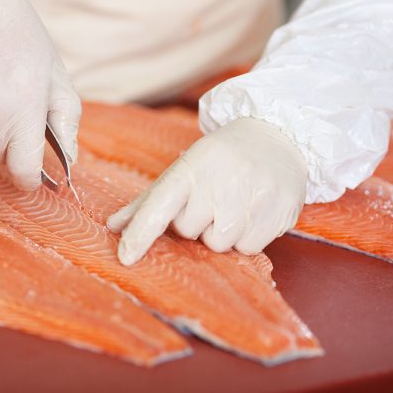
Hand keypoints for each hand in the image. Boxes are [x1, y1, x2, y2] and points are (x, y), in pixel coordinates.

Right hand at [0, 0, 80, 189]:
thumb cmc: (18, 33)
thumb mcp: (55, 72)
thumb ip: (67, 118)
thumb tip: (71, 158)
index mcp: (26, 110)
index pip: (24, 170)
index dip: (29, 179)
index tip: (32, 178)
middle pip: (0, 155)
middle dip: (9, 140)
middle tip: (12, 103)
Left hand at [107, 118, 307, 264]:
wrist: (277, 135)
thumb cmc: (220, 158)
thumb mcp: (183, 169)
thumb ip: (148, 202)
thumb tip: (113, 226)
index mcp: (191, 167)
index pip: (159, 206)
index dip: (141, 233)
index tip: (126, 256)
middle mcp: (222, 181)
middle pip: (188, 231)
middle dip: (195, 222)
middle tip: (211, 198)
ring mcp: (253, 197)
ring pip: (219, 244)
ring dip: (221, 232)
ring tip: (233, 204)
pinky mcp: (279, 213)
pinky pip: (248, 248)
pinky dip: (246, 237)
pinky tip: (251, 212)